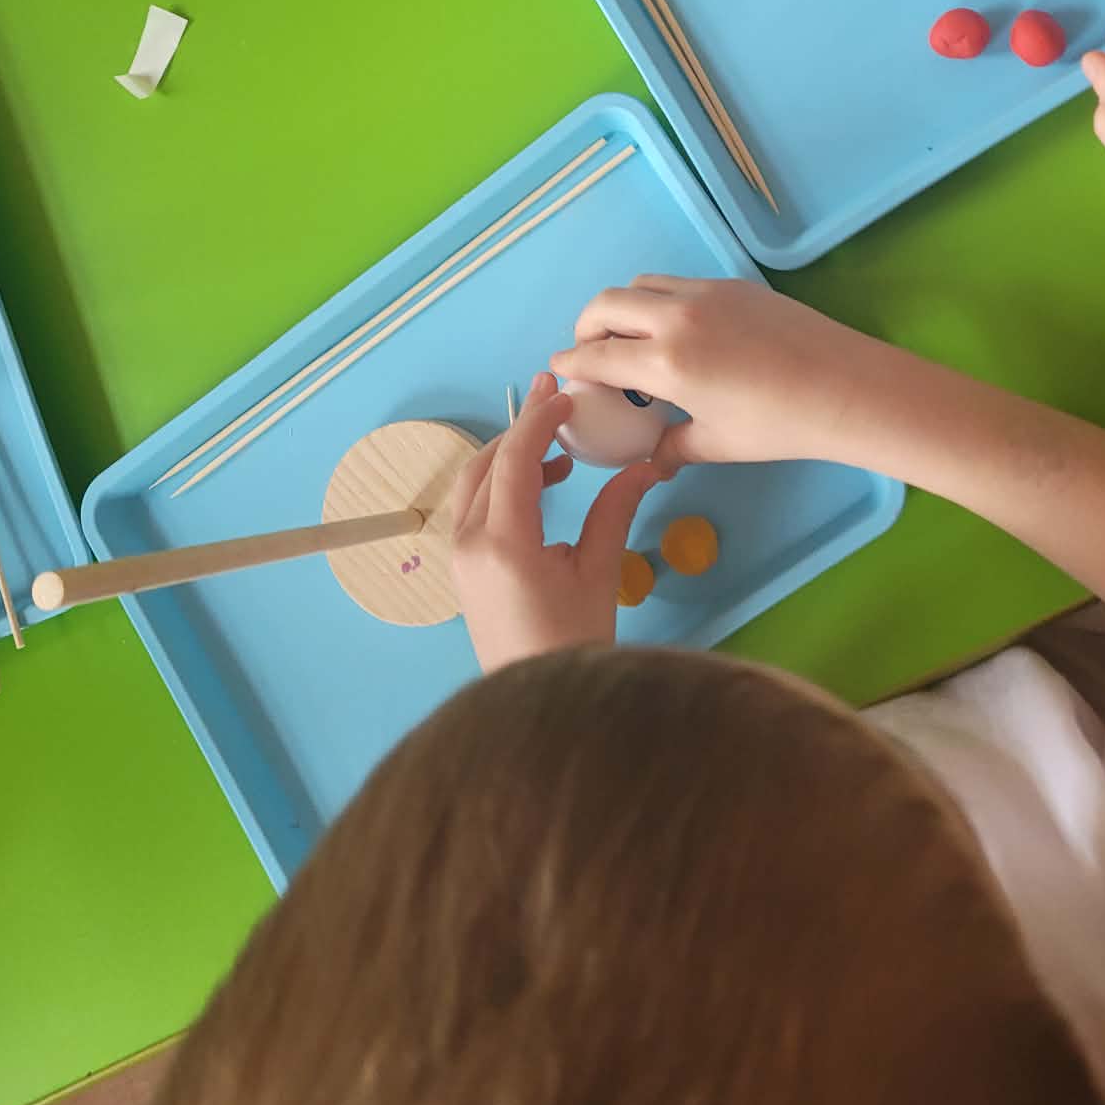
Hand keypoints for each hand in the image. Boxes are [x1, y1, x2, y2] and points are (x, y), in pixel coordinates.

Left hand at [448, 373, 658, 671]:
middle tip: (558, 406)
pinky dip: (502, 484)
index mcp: (504, 543)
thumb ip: (614, 511)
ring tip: (560, 453)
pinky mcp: (461, 567)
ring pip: (476, 482)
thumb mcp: (599, 574)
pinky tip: (542, 487)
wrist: (537, 710)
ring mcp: (459, 556)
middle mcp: (470, 542)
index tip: (564, 395)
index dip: (539, 420)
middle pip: (487, 463)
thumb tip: (645, 465)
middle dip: (522, 430)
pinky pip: (474, 506)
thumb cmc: (574, 643)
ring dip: (511, 456)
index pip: (514, 460)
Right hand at [552, 278, 873, 471]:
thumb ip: (672, 448)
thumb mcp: (718, 444)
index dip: (570, 363)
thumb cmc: (780, 426)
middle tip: (590, 350)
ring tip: (631, 336)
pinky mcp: (734, 285)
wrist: (846, 387)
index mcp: (667, 362)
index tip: (558, 369)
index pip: (598, 355)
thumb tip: (650, 462)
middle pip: (607, 303)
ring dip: (623, 306)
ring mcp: (707, 293)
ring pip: (642, 284)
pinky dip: (660, 300)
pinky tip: (678, 331)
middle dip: (587, 325)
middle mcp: (677, 317)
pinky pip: (678, 283)